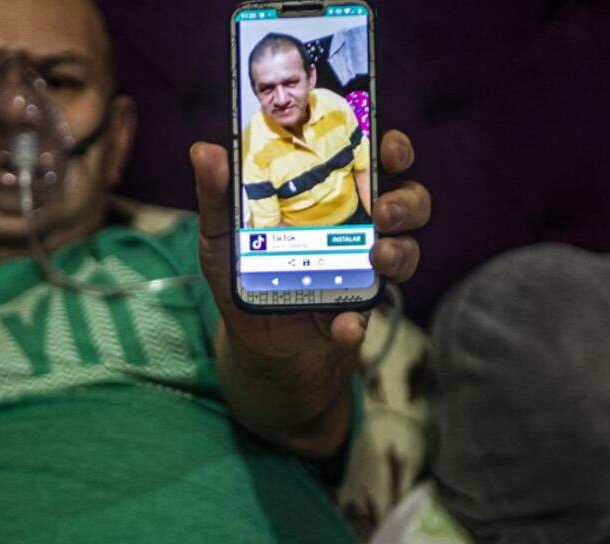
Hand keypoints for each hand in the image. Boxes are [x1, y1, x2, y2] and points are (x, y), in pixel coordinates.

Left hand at [193, 130, 430, 354]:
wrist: (247, 330)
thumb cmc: (240, 265)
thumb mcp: (221, 229)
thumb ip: (216, 193)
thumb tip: (204, 150)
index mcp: (331, 191)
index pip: (372, 158)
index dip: (390, 147)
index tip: (386, 147)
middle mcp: (358, 224)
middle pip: (406, 199)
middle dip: (405, 201)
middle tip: (383, 210)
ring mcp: (362, 267)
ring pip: (405, 250)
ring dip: (399, 252)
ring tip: (378, 257)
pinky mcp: (354, 310)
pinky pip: (366, 314)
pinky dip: (357, 321)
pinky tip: (345, 324)